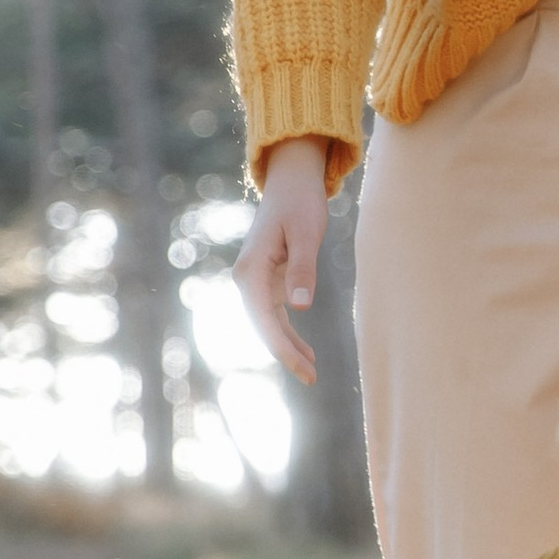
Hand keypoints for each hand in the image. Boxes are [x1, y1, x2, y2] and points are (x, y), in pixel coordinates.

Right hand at [236, 139, 332, 383]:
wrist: (291, 181)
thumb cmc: (300, 203)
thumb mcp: (307, 233)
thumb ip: (303, 269)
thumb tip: (300, 307)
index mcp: (250, 270)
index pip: (264, 318)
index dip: (282, 346)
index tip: (302, 367)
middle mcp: (246, 279)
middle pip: (263, 326)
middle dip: (285, 353)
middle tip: (312, 378)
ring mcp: (254, 281)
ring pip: (269, 323)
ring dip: (288, 347)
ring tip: (311, 371)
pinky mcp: (267, 280)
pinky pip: (275, 314)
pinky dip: (289, 332)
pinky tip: (306, 351)